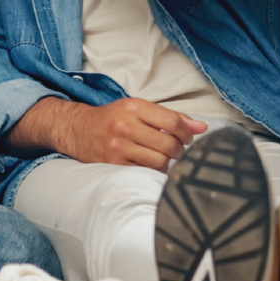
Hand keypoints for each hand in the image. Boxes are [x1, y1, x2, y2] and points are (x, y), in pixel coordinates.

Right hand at [55, 97, 207, 168]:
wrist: (77, 129)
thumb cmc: (112, 118)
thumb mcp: (138, 109)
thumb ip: (171, 117)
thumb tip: (201, 127)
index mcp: (134, 108)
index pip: (174, 123)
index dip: (187, 133)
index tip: (187, 136)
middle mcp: (125, 126)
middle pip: (169, 145)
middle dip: (179, 149)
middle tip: (175, 149)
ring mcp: (118, 147)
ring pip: (160, 161)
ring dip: (167, 162)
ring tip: (162, 156)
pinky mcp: (113, 164)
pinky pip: (145, 172)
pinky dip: (153, 170)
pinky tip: (150, 164)